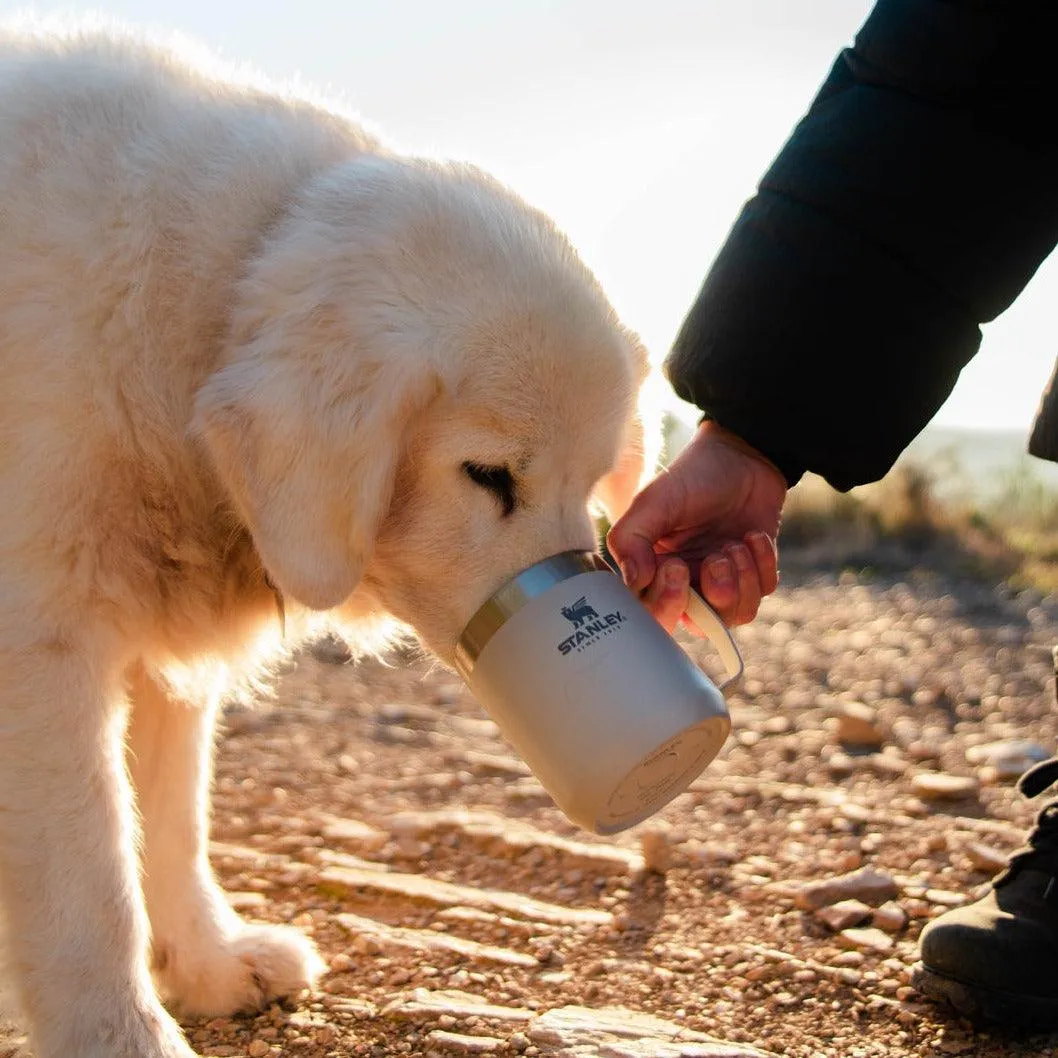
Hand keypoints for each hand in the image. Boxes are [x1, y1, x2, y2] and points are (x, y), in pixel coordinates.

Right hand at [607, 420, 786, 628]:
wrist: (743, 456)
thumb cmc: (692, 476)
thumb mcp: (654, 501)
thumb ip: (631, 540)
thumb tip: (633, 583)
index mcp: (652, 569)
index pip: (652, 614)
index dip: (667, 602)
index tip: (676, 566)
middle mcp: (685, 582)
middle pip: (698, 624)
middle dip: (714, 592)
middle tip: (716, 556)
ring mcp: (721, 581)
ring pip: (736, 614)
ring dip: (741, 577)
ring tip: (736, 543)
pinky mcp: (753, 574)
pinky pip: (762, 592)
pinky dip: (762, 563)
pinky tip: (753, 536)